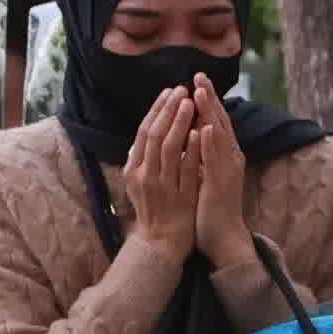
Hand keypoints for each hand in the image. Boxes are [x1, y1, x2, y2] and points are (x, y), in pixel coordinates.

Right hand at [116, 76, 211, 259]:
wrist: (161, 243)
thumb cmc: (153, 209)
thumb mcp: (139, 182)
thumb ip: (141, 158)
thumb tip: (145, 133)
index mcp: (134, 169)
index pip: (144, 132)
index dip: (157, 110)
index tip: (169, 91)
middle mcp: (145, 175)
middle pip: (156, 135)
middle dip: (169, 110)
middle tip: (181, 90)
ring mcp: (162, 186)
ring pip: (170, 149)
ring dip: (180, 123)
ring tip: (190, 103)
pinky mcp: (180, 197)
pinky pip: (186, 170)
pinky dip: (191, 150)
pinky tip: (198, 133)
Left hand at [178, 78, 253, 266]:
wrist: (224, 238)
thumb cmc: (210, 208)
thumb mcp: (202, 174)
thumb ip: (198, 154)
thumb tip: (186, 135)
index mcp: (223, 155)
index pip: (214, 122)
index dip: (206, 101)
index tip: (194, 81)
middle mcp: (230, 158)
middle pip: (219, 121)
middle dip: (209, 98)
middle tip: (198, 75)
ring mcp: (228, 170)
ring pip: (219, 136)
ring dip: (209, 113)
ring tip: (200, 92)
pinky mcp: (223, 184)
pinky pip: (215, 160)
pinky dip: (210, 142)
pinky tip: (204, 127)